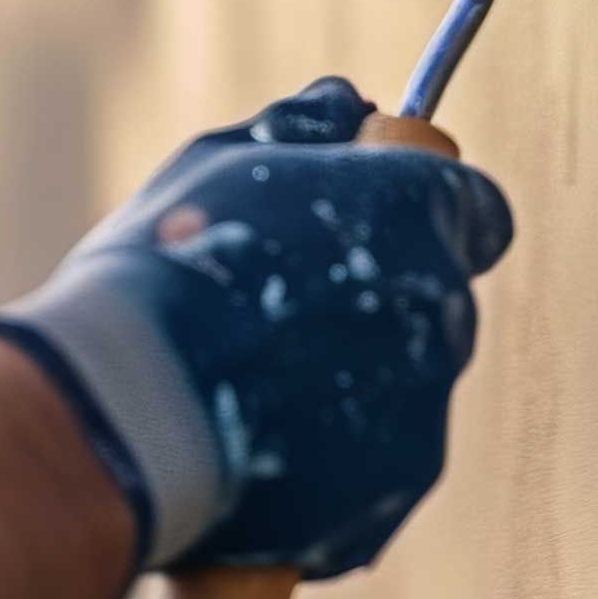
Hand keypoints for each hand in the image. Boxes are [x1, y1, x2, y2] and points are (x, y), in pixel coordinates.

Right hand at [0, 78, 513, 577]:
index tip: (370, 225)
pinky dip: (327, 463)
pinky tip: (252, 446)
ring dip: (349, 384)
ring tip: (247, 384)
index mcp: (417, 208)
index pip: (476, 208)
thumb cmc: (164, 268)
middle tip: (279, 307)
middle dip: (376, 300)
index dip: (425, 213)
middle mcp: (443, 305)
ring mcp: (424, 407)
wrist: (121, 413)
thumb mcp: (219, 163)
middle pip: (435, 300)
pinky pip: (371, 469)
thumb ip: (301, 128)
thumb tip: (348, 104)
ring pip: (403, 388)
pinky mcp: (389, 495)